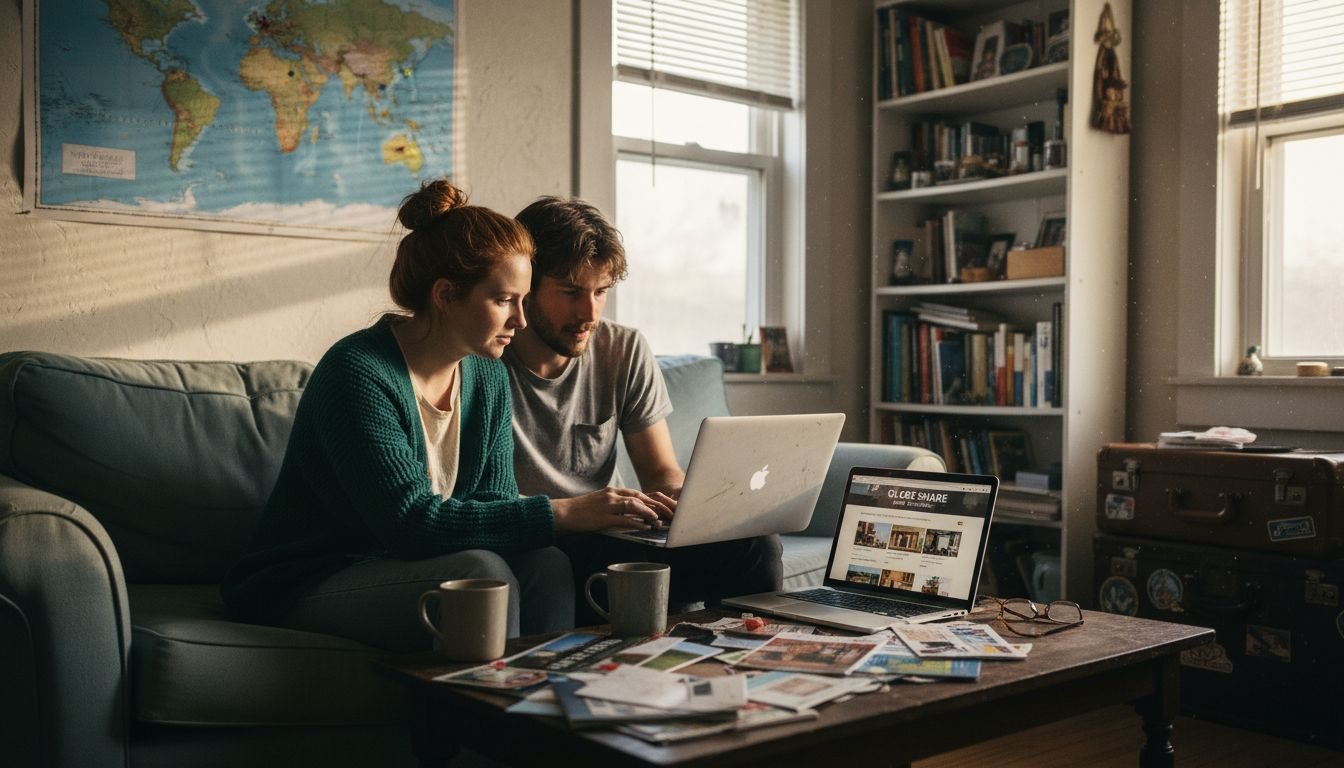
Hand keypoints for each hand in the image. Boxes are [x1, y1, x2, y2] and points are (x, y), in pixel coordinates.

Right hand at [551, 487, 672, 533]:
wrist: (563, 513)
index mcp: (611, 491)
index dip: (650, 500)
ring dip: (649, 513)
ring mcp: (608, 505)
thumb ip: (613, 505)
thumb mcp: (599, 503)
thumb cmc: (580, 510)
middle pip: (639, 497)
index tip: (660, 507)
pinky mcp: (604, 517)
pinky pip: (624, 520)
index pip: (636, 493)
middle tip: (666, 513)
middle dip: (655, 505)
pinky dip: (637, 523)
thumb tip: (627, 513)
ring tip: (658, 520)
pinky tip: (645, 527)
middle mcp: (612, 495)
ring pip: (634, 505)